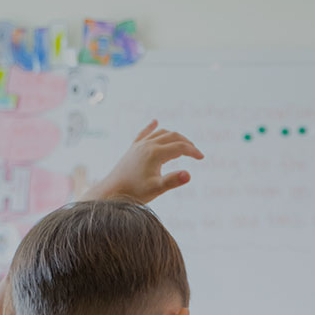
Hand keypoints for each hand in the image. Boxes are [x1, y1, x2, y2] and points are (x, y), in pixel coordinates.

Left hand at [85, 120, 204, 202]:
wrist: (112, 191)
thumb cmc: (135, 192)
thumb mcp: (156, 189)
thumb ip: (173, 181)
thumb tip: (189, 175)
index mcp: (155, 153)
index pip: (180, 147)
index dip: (193, 151)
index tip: (202, 158)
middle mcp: (147, 145)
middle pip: (173, 136)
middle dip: (187, 142)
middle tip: (196, 153)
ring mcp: (139, 145)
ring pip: (161, 133)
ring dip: (175, 137)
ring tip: (184, 145)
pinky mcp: (133, 148)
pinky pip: (144, 133)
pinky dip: (152, 127)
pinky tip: (155, 122)